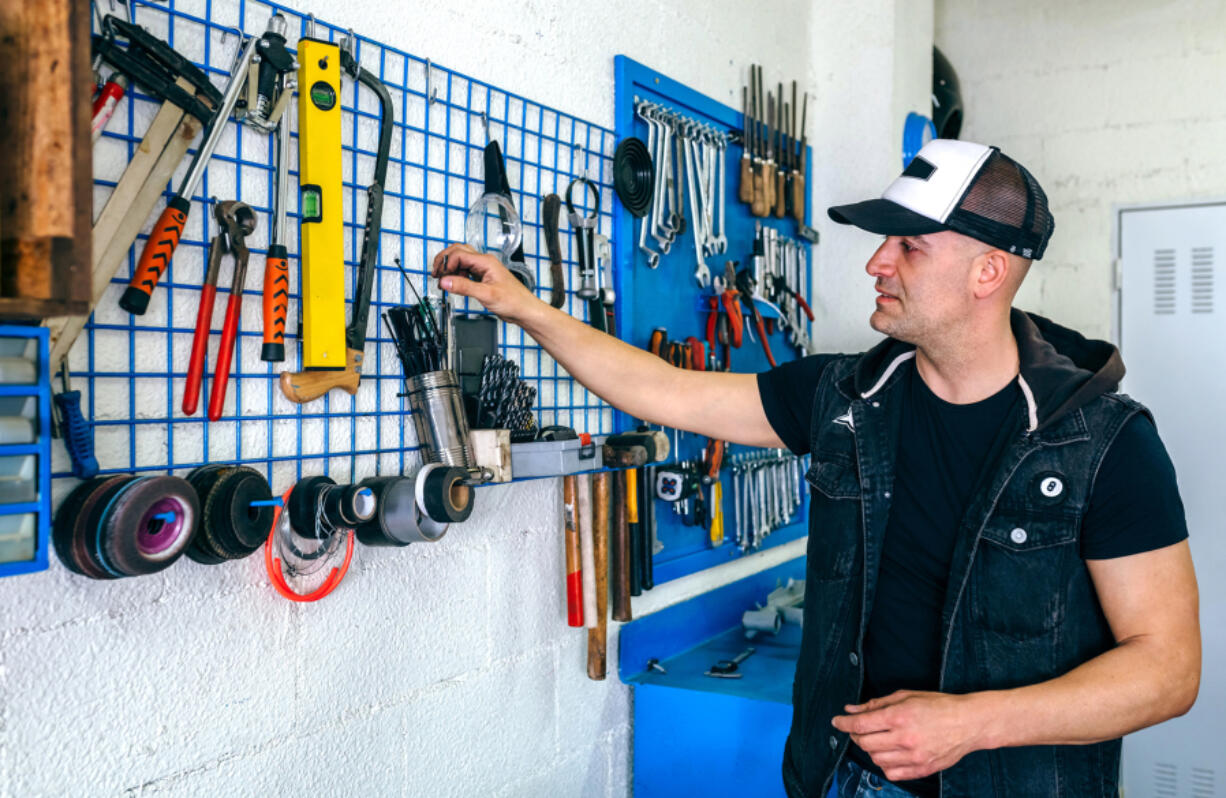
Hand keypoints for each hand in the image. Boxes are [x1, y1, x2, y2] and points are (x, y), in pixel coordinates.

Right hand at [430, 243, 538, 323]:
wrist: (524, 310)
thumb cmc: (514, 301)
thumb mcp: (486, 294)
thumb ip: (464, 287)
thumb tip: (445, 281)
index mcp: (486, 262)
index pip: (459, 254)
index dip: (446, 264)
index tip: (440, 276)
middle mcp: (484, 263)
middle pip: (458, 252)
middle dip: (444, 260)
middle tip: (436, 273)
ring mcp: (483, 270)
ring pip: (461, 261)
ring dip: (450, 268)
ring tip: (443, 281)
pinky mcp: (483, 278)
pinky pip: (466, 271)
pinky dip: (457, 276)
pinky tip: (455, 285)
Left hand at [831, 690, 988, 781]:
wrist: (968, 723)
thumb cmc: (938, 705)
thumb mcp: (906, 696)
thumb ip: (876, 704)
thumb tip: (851, 709)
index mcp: (899, 717)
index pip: (861, 724)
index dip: (844, 723)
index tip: (837, 721)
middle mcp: (905, 739)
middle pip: (865, 743)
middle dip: (856, 736)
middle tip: (859, 729)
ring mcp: (914, 757)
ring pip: (876, 759)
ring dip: (871, 750)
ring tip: (878, 739)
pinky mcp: (922, 769)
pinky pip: (892, 773)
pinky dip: (885, 765)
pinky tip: (889, 754)